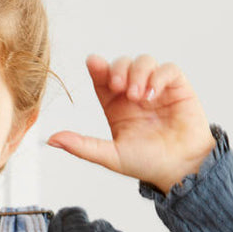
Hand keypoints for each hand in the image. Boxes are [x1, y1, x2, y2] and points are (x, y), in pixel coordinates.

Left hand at [47, 54, 216, 192]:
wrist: (180, 170)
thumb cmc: (147, 164)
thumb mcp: (110, 155)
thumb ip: (82, 146)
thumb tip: (52, 139)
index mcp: (116, 106)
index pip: (102, 78)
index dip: (98, 68)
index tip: (94, 64)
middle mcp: (135, 94)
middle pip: (121, 64)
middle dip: (118, 70)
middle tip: (118, 87)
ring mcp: (156, 89)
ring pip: (144, 61)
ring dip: (138, 73)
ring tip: (138, 96)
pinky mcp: (178, 89)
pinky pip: (168, 69)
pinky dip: (159, 76)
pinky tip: (153, 94)